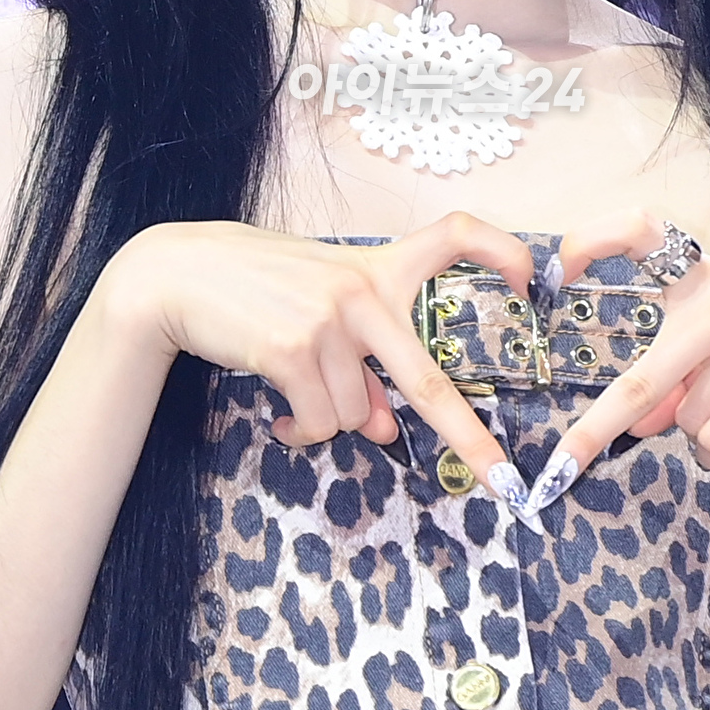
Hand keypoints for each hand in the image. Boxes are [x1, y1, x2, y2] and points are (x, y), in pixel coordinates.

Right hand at [110, 212, 533, 497]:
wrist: (177, 277)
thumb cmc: (254, 288)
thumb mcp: (318, 310)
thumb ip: (360, 358)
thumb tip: (383, 427)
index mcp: (375, 267)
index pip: (453, 233)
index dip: (500, 250)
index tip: (532, 275)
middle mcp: (362, 291)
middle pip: (427, 377)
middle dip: (466, 435)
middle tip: (500, 476)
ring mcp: (330, 320)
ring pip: (355, 415)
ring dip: (328, 422)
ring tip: (295, 397)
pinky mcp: (294, 350)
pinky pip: (318, 422)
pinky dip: (301, 431)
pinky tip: (278, 414)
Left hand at [526, 210, 709, 512]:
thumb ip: (683, 365)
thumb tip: (641, 422)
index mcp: (704, 274)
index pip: (639, 228)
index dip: (592, 241)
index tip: (557, 268)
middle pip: (642, 381)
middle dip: (595, 430)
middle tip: (561, 467)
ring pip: (688, 420)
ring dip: (700, 434)